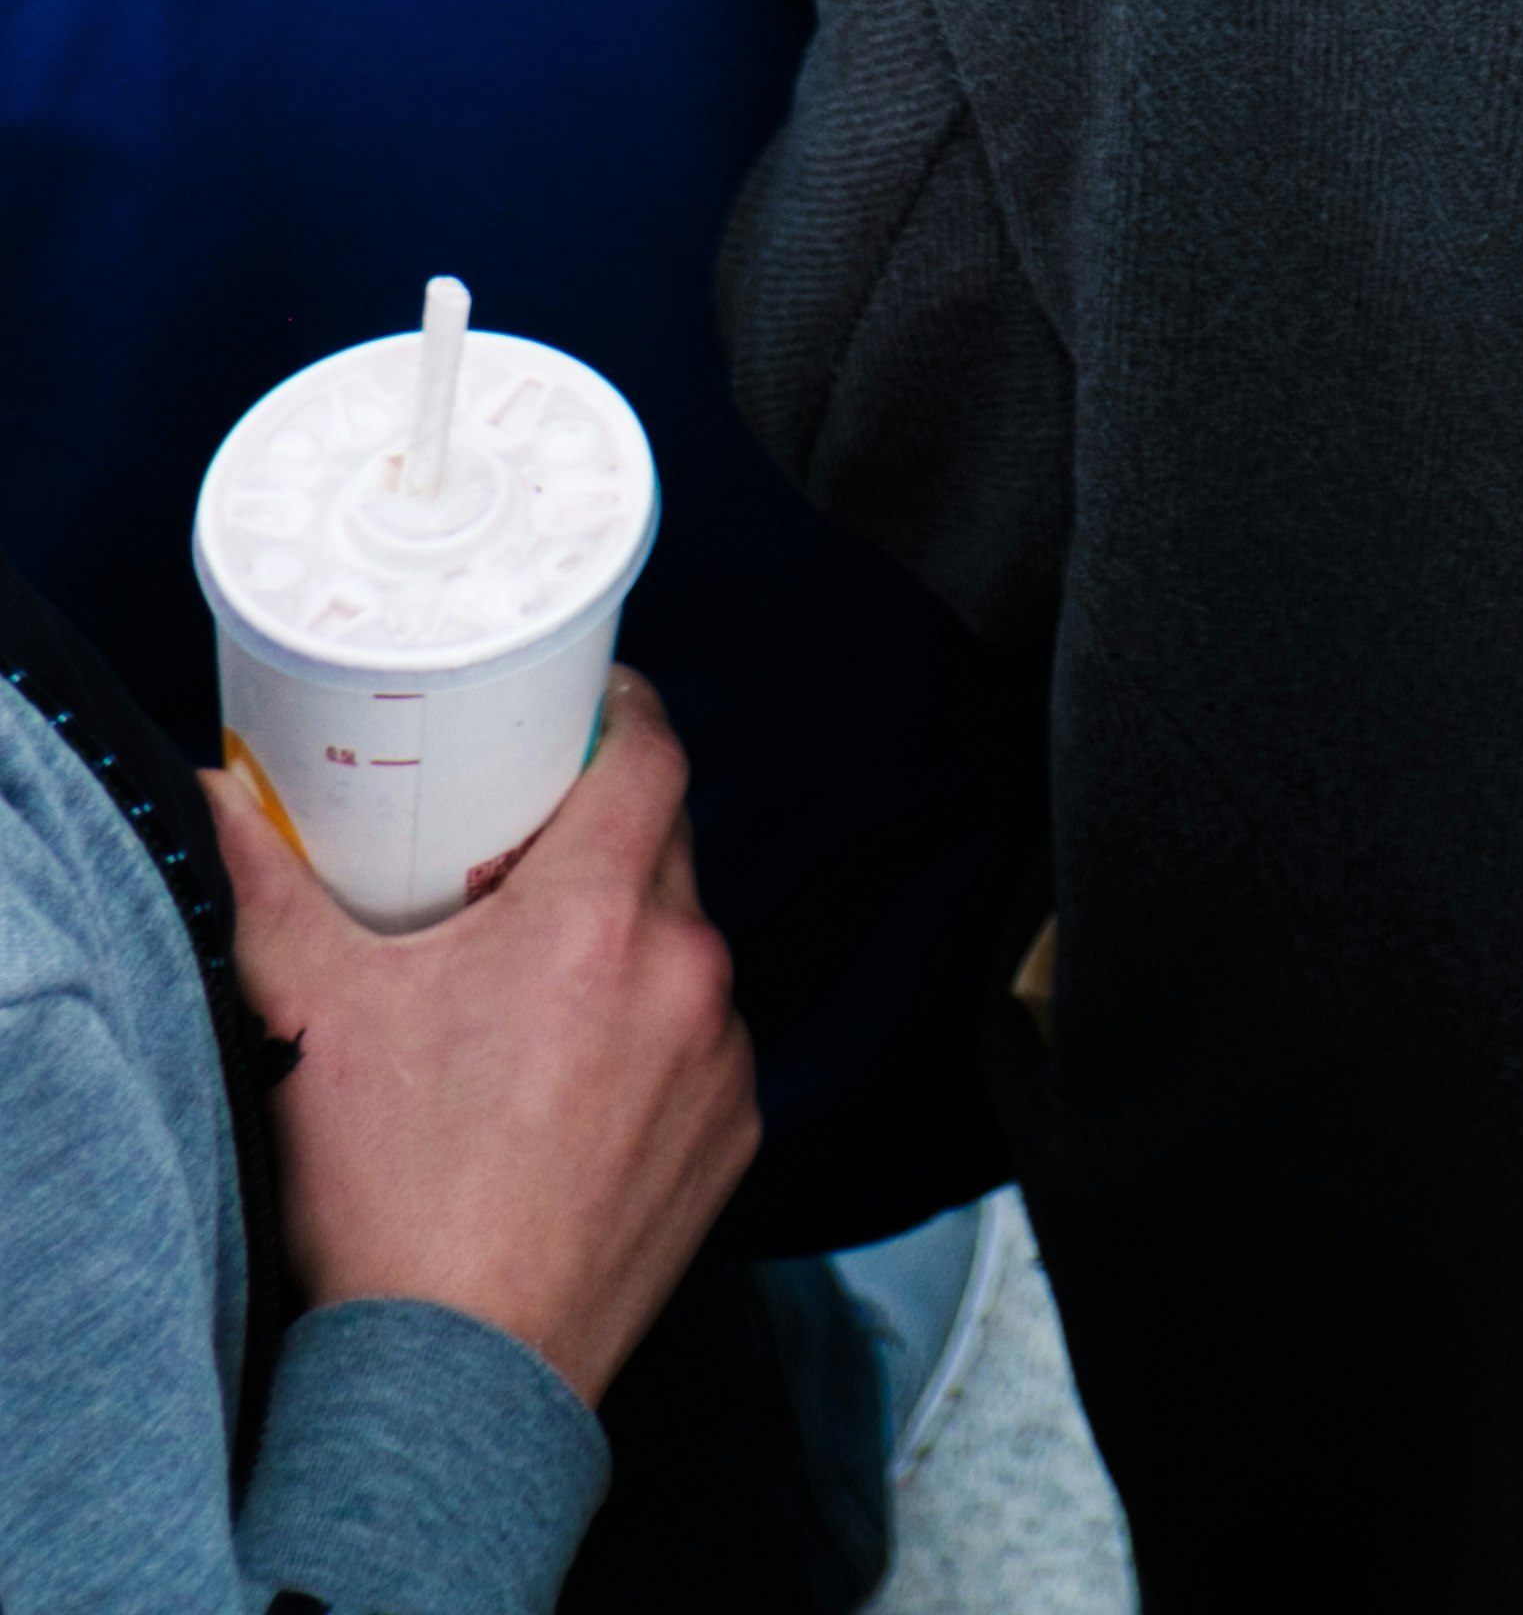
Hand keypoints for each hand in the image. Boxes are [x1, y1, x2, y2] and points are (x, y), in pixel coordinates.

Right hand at [216, 667, 754, 1414]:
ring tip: (535, 982)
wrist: (455, 1379)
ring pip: (685, 946)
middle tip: (518, 853)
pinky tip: (576, 1076)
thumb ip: (268, 889)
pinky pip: (704, 1042)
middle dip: (601, 833)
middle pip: (666, 844)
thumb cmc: (391, 1198)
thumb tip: (221, 803)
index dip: (620, 714)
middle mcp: (685, 972)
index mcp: (599, 916)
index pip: (651, 752)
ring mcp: (722, 1060)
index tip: (580, 710)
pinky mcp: (734, 1137)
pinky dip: (653, 1035)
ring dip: (628, 942)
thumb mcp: (313, 1018)